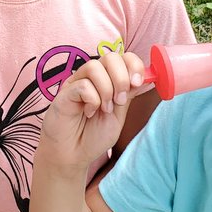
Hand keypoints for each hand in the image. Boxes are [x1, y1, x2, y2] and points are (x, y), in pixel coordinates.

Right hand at [38, 51, 149, 172]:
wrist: (74, 155)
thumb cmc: (94, 136)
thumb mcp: (118, 115)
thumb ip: (129, 95)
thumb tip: (147, 78)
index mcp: (108, 80)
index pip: (123, 57)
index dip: (134, 65)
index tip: (138, 82)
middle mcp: (92, 78)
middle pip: (110, 57)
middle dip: (122, 78)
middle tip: (120, 101)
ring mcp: (77, 82)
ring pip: (95, 66)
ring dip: (107, 90)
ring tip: (105, 109)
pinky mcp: (65, 92)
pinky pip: (83, 85)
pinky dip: (92, 100)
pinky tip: (89, 112)